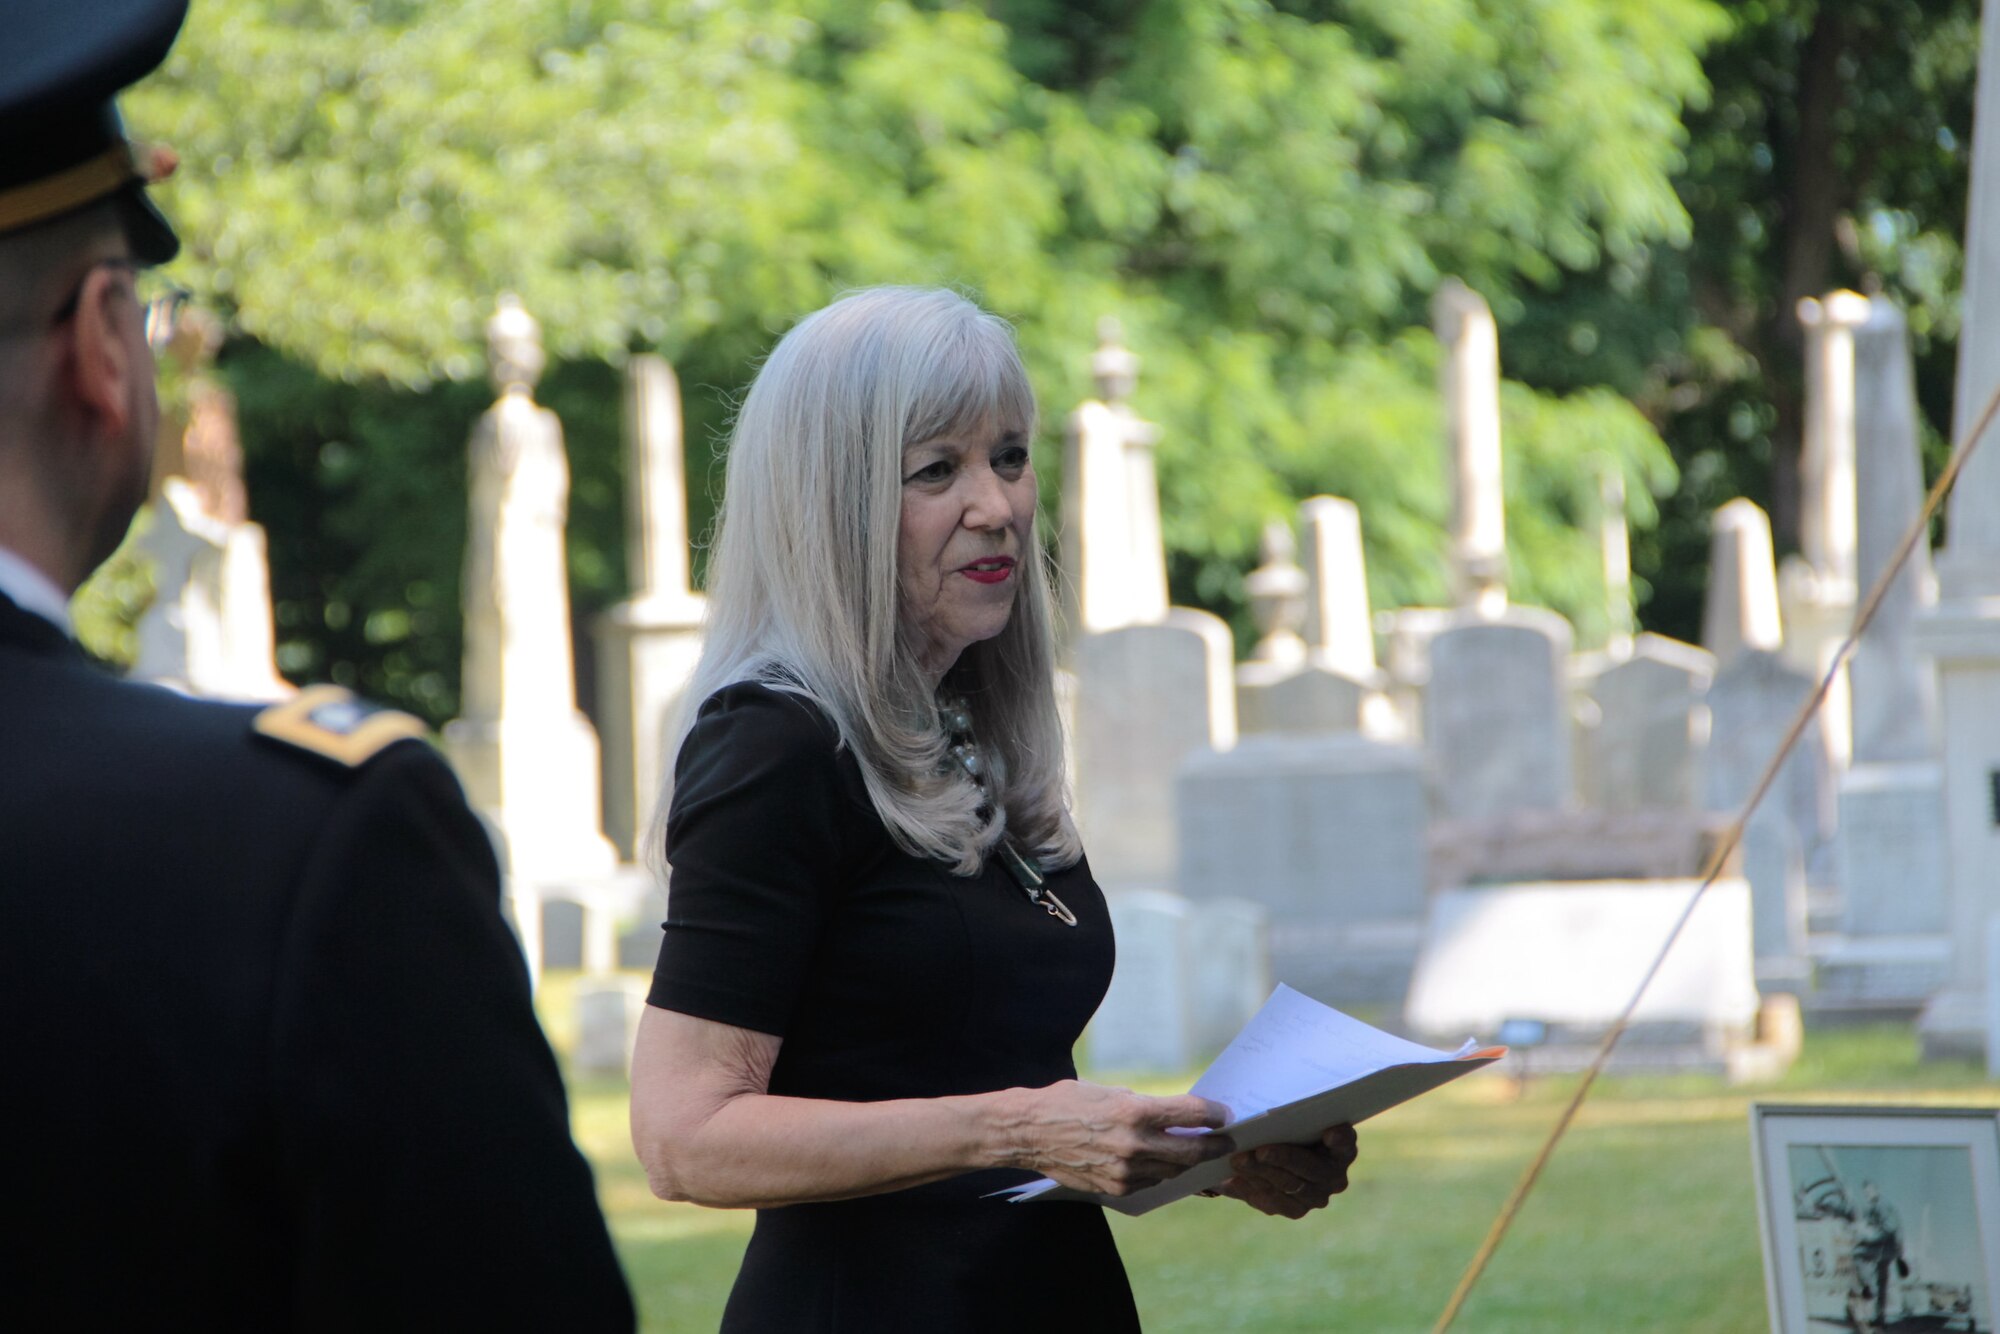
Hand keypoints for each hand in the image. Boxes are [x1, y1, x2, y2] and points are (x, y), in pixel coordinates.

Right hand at [1003, 1081, 1233, 1195]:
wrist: (1030, 1132)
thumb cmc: (1068, 1102)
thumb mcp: (1111, 1092)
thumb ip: (1145, 1105)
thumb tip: (1176, 1114)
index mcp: (1135, 1112)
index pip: (1191, 1114)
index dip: (1214, 1114)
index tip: (1224, 1115)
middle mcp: (1134, 1144)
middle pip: (1192, 1151)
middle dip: (1215, 1146)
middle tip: (1227, 1142)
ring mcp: (1126, 1171)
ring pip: (1174, 1170)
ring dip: (1188, 1161)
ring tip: (1198, 1153)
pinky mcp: (1116, 1188)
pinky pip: (1151, 1182)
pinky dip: (1160, 1172)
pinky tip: (1163, 1163)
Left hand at [1217, 1123, 1358, 1218]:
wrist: (1271, 1155)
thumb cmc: (1285, 1128)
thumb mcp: (1290, 1120)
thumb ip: (1289, 1117)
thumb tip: (1270, 1112)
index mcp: (1342, 1148)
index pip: (1345, 1143)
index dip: (1340, 1139)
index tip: (1329, 1133)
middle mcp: (1335, 1176)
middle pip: (1310, 1168)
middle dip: (1283, 1158)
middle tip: (1259, 1150)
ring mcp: (1316, 1197)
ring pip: (1288, 1186)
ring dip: (1261, 1174)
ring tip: (1238, 1161)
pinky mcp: (1295, 1210)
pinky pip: (1274, 1203)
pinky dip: (1252, 1190)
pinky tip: (1234, 1180)